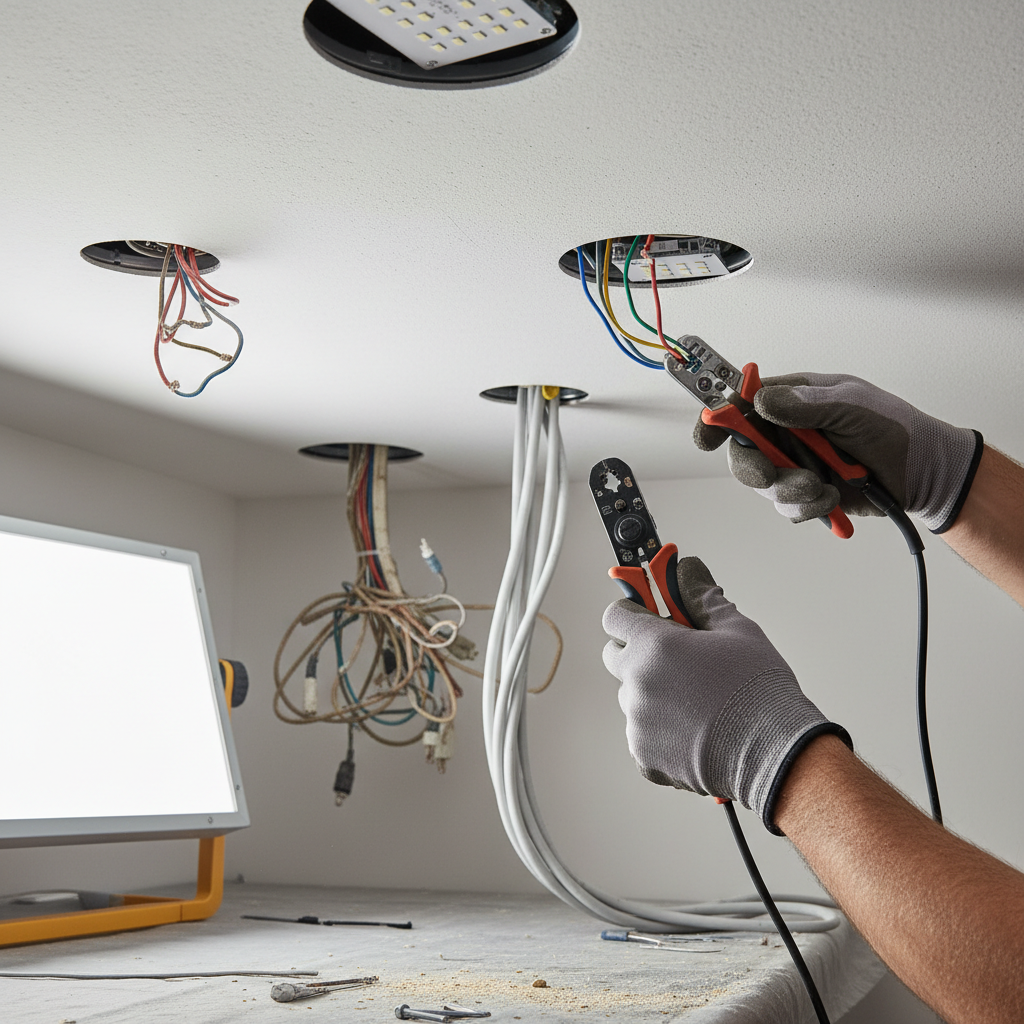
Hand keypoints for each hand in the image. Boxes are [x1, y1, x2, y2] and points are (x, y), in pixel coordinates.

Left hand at [602, 556, 849, 832]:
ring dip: (652, 692)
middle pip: (615, 656)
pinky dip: (660, 730)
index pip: (615, 616)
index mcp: (654, 646)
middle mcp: (637, 682)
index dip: (633, 612)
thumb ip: (701, 596)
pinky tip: (695, 729)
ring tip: (696, 700)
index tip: (651, 615)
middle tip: (677, 658)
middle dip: (639, 652)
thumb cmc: (759, 690)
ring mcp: (637, 722)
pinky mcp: (644, 756)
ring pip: (631, 696)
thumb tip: (687, 568)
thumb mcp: (735, 630)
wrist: (776, 754)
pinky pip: (642, 733)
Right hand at [693, 373, 982, 533]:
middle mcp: (786, 433)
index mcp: (792, 401)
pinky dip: (806, 507)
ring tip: (822, 488)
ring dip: (789, 491)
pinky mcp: (806, 493)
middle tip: (773, 476)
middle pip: (742, 452)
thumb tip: (761, 399)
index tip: (707, 436)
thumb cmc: (895, 429)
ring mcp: (794, 464)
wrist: (924, 474)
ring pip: (763, 485)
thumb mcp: (853, 406)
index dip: (718, 419)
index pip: (741, 405)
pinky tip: (831, 498)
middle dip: (756, 468)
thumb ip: (805, 405)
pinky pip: (786, 508)